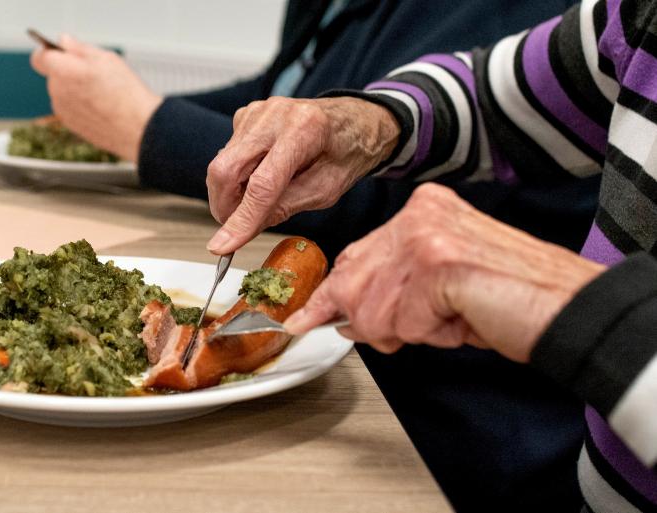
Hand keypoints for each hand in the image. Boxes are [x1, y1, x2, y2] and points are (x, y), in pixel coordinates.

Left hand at [30, 34, 162, 162]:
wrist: (138, 128)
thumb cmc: (125, 93)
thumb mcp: (107, 59)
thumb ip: (80, 49)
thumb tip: (65, 42)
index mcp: (63, 71)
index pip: (40, 58)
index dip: (50, 53)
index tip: (62, 53)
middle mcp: (58, 92)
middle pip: (55, 75)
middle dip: (70, 72)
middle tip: (96, 74)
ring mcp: (63, 111)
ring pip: (64, 93)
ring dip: (76, 90)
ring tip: (102, 93)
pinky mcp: (71, 125)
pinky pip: (71, 109)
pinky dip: (82, 106)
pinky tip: (102, 107)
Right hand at [206, 97, 399, 253]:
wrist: (353, 119)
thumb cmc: (345, 153)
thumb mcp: (325, 190)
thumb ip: (284, 207)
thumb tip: (243, 231)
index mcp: (305, 130)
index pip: (262, 184)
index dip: (241, 219)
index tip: (223, 246)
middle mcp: (275, 115)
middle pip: (226, 168)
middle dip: (224, 206)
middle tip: (236, 228)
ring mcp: (257, 112)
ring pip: (221, 164)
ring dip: (232, 192)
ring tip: (260, 197)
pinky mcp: (246, 115)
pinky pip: (227, 154)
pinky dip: (236, 177)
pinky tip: (259, 177)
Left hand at [284, 183, 605, 362]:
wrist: (570, 308)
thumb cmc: (511, 299)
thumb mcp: (440, 285)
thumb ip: (393, 287)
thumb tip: (344, 317)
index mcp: (421, 210)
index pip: (353, 256)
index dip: (330, 295)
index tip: (303, 318)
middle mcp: (419, 214)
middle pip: (352, 284)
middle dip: (370, 322)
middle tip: (412, 329)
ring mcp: (426, 235)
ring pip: (373, 310)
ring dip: (410, 332)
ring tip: (453, 320)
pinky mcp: (438, 263)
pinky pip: (404, 323)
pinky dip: (433, 335)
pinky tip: (464, 320)